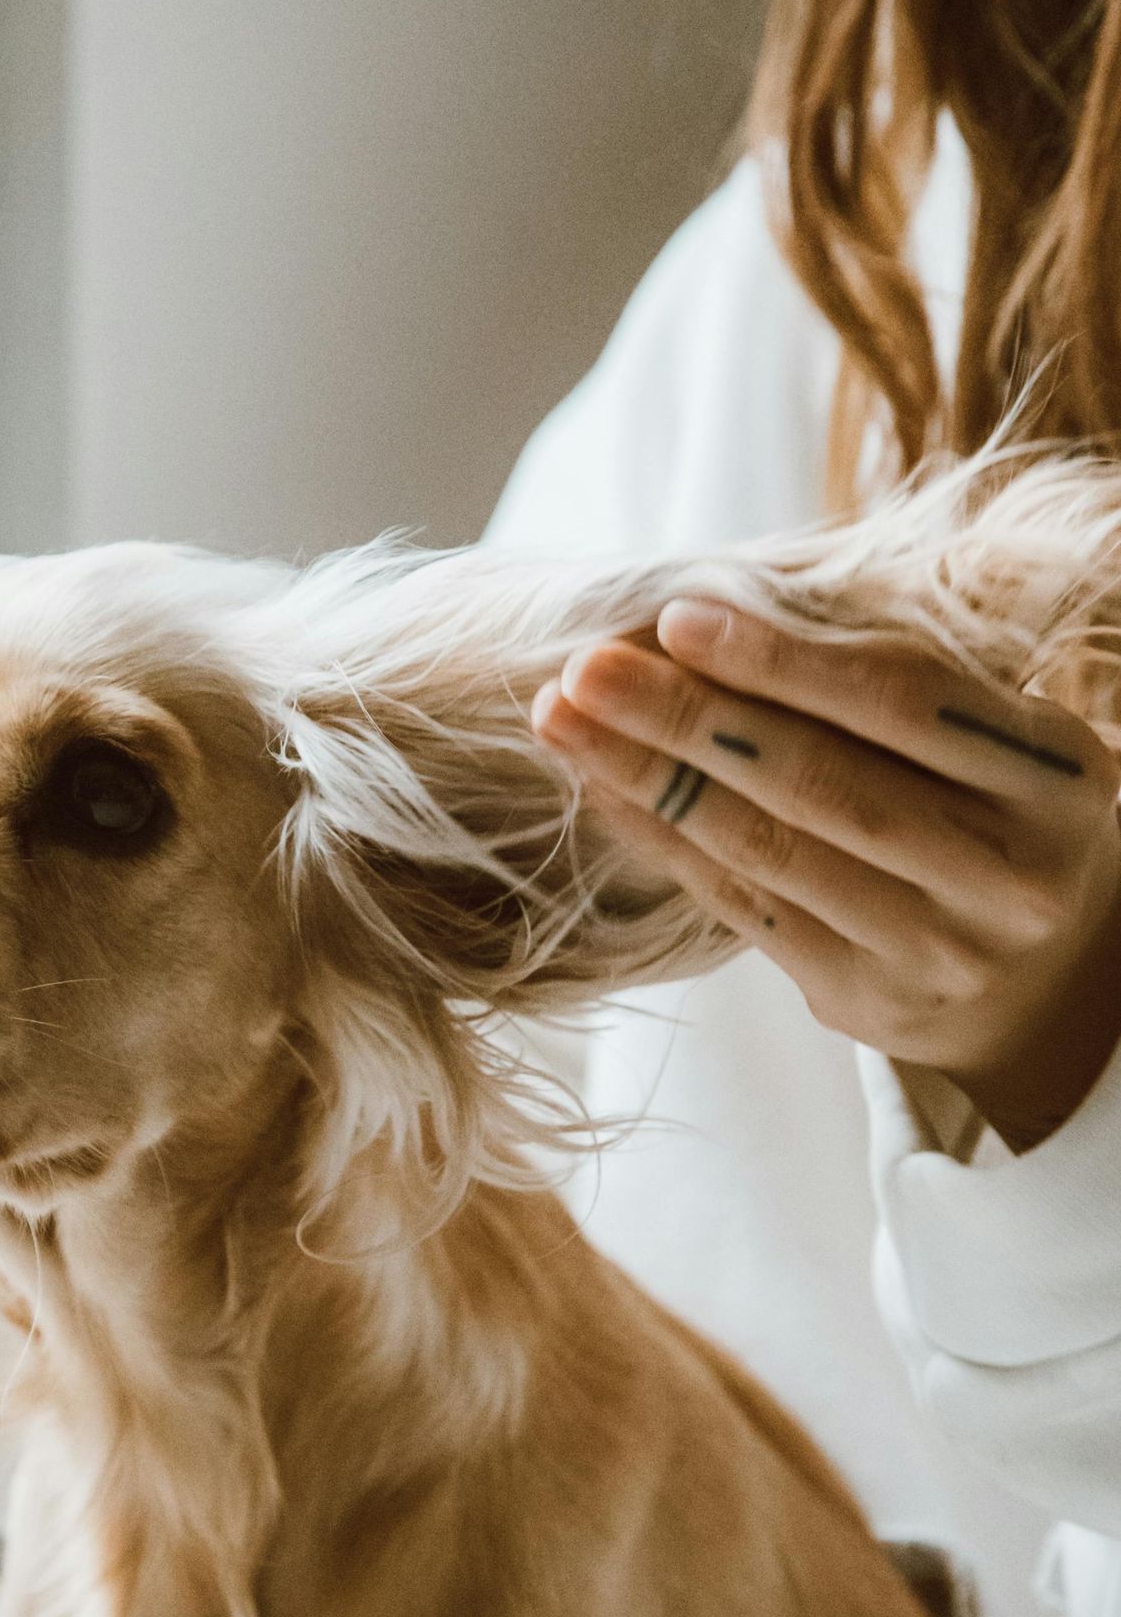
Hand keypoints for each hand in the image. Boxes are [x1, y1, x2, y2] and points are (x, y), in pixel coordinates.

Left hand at [533, 602, 1120, 1148]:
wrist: (1041, 984)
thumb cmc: (994, 820)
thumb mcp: (998, 747)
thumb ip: (900, 688)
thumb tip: (719, 618)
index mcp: (1050, 778)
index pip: (901, 702)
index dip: (783, 660)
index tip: (678, 616)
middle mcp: (1002, 871)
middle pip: (820, 782)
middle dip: (688, 718)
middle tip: (587, 668)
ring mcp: (933, 948)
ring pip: (769, 851)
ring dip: (652, 780)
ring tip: (566, 721)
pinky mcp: (864, 1000)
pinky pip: (744, 908)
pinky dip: (667, 842)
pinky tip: (603, 791)